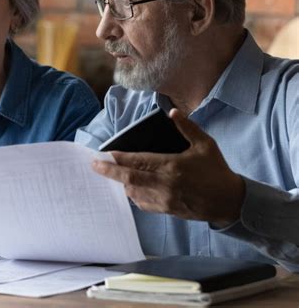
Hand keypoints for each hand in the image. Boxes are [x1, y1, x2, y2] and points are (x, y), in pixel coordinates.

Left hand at [92, 109, 244, 225]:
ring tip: (110, 174)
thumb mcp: (205, 144)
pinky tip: (128, 188)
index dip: (120, 158)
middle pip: (129, 179)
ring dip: (120, 183)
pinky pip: (143, 204)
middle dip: (109, 172)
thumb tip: (173, 112)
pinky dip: (132, 195)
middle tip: (94, 166)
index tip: (105, 154)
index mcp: (172, 166)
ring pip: (133, 192)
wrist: (230, 202)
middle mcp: (165, 184)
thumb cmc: (216, 170)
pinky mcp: (167, 210)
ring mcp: (164, 200)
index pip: (139, 161)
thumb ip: (187, 127)